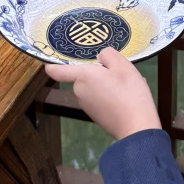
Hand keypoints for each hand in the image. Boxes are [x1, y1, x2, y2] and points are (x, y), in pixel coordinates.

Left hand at [44, 48, 160, 140]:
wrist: (136, 128)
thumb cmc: (129, 93)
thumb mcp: (123, 65)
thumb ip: (108, 55)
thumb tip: (100, 58)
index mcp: (83, 77)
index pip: (59, 71)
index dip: (52, 66)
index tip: (47, 64)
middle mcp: (80, 92)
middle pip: (84, 76)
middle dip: (99, 73)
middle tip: (120, 73)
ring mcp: (87, 106)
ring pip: (94, 87)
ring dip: (107, 85)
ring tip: (128, 88)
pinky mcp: (95, 116)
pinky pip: (100, 99)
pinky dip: (110, 97)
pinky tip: (127, 99)